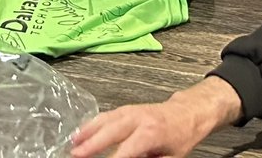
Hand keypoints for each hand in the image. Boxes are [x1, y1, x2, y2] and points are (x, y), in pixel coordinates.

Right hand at [71, 80, 240, 157]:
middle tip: (75, 154)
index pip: (126, 151)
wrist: (188, 112)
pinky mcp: (128, 108)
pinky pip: (107, 114)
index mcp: (150, 133)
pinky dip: (94, 122)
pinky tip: (84, 130)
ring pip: (105, 119)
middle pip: (110, 131)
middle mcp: (138, 118)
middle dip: (92, 143)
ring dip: (88, 131)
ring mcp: (131, 110)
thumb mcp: (171, 157)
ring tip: (73, 143)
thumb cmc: (181, 137)